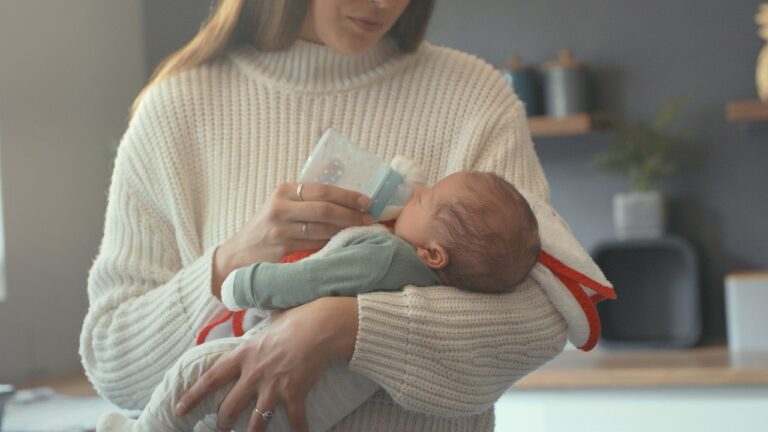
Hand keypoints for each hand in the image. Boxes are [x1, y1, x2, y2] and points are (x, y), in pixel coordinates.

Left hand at [175, 296, 358, 431]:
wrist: (321, 326)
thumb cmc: (298, 318)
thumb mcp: (272, 316)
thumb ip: (264, 319)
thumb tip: (265, 308)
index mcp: (244, 354)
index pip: (211, 378)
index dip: (193, 396)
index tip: (180, 408)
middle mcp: (254, 374)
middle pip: (230, 407)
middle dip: (223, 421)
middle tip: (222, 427)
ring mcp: (274, 387)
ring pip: (256, 421)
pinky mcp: (294, 394)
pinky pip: (295, 420)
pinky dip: (299, 429)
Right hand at [212, 183, 371, 296]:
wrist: (237, 256)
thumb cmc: (266, 230)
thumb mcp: (281, 207)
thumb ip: (306, 202)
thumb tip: (347, 201)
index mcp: (283, 191)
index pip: (322, 189)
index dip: (348, 195)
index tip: (367, 201)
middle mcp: (280, 206)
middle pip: (325, 208)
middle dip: (351, 214)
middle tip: (370, 219)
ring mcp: (280, 228)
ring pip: (322, 229)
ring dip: (346, 230)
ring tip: (363, 232)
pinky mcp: (281, 248)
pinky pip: (315, 245)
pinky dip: (333, 244)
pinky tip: (345, 245)